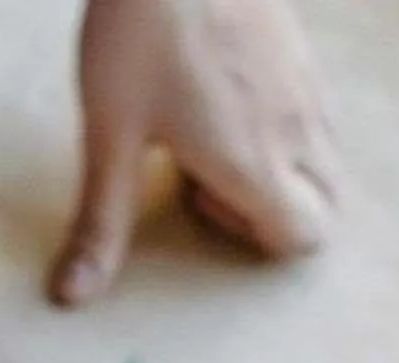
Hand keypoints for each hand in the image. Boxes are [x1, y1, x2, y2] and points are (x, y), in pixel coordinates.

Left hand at [51, 0, 339, 306]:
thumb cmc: (140, 32)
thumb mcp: (110, 134)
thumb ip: (101, 221)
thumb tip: (73, 295)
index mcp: (255, 162)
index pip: (304, 238)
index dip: (251, 236)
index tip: (197, 195)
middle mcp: (297, 128)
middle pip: (326, 204)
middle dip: (276, 209)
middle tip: (206, 170)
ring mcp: (307, 83)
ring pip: (326, 155)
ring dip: (283, 165)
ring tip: (212, 127)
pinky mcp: (303, 47)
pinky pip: (316, 109)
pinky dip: (285, 124)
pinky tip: (222, 88)